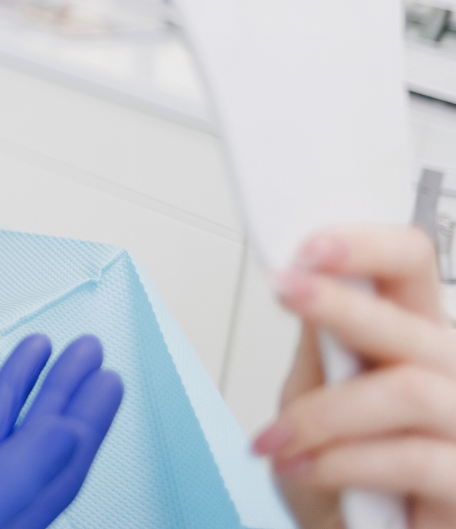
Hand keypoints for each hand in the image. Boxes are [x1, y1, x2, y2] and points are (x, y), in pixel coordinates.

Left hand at [253, 225, 455, 527]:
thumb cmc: (334, 469)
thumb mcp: (312, 393)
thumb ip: (319, 342)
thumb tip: (302, 276)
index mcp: (413, 333)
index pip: (411, 264)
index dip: (367, 246)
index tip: (309, 245)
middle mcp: (451, 370)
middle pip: (411, 321)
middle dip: (340, 302)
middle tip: (284, 288)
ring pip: (407, 390)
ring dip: (325, 413)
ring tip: (277, 438)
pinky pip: (411, 458)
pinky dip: (341, 461)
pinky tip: (304, 467)